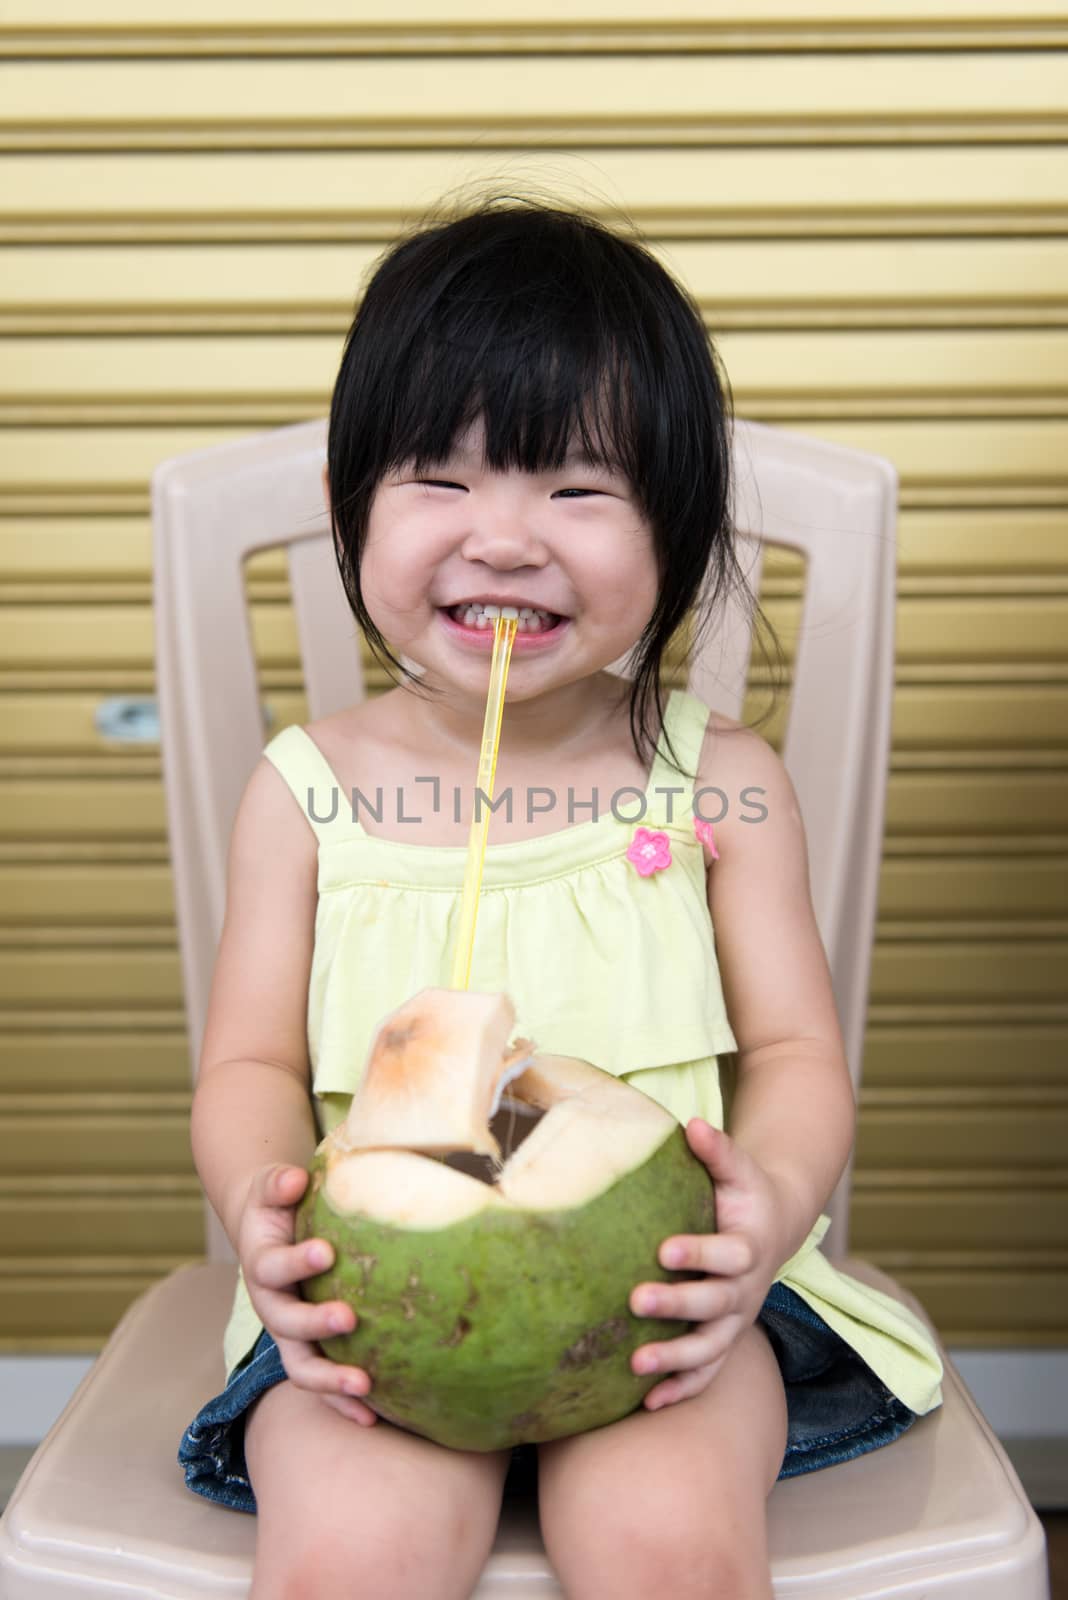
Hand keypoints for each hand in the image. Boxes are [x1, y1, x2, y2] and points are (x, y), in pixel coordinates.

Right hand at [237, 1163, 376, 1425]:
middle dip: (316, 1325)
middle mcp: (271, 1305)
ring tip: (367, 1385)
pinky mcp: (307, 1350)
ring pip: (302, 1366)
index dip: (296, 1262)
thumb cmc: (279, 1203)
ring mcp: (288, 1334)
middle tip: (349, 1319)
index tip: (325, 1251)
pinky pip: (323, 1382)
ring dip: (331, 1381)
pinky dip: (343, 1403)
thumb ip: (279, 1183)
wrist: (266, 1229)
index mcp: (261, 1264)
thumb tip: (294, 1180)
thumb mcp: (273, 1187)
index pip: (273, 1266)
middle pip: (286, 1324)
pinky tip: (374, 1416)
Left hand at [628, 1119, 788, 1411]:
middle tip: (637, 1300)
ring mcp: (736, 1319)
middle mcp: (746, 1288)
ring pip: (711, 1348)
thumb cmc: (745, 1192)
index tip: (664, 1248)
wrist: (774, 1226)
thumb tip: (693, 1124)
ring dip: (676, 1360)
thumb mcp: (738, 1168)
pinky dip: (682, 1389)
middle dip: (678, 1305)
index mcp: (749, 1246)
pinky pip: (708, 1372)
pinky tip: (649, 1404)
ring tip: (636, 1365)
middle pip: (715, 1304)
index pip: (728, 1254)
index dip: (700, 1252)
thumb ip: (717, 1150)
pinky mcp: (725, 1338)